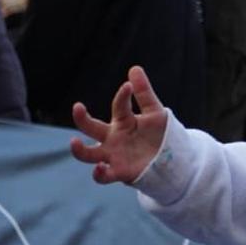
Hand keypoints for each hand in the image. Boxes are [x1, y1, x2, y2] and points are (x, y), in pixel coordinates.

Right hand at [69, 66, 168, 184]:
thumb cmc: (160, 135)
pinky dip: (98, 173)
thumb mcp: (156, 113)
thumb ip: (144, 93)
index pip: (118, 105)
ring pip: (88, 154)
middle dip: (81, 118)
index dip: (122, 95)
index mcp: (123, 121)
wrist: (171, 161)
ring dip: (79, 150)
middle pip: (90, 128)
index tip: (128, 86)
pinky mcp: (120, 172)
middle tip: (77, 107)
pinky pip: (103, 176)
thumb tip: (134, 68)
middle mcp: (113, 138)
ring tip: (74, 142)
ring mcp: (114, 155)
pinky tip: (100, 167)